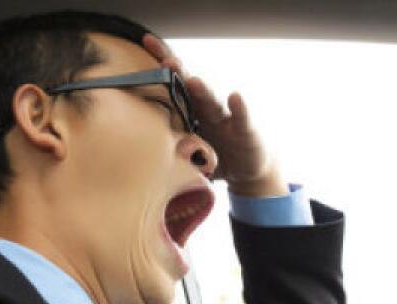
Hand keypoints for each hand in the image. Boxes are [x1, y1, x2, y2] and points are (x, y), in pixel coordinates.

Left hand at [142, 34, 287, 196]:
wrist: (249, 170)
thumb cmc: (216, 157)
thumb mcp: (189, 157)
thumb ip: (173, 153)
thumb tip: (151, 154)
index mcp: (191, 111)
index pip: (174, 84)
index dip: (162, 64)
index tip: (147, 41)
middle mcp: (207, 110)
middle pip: (190, 87)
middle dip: (179, 72)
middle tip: (166, 61)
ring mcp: (226, 119)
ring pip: (212, 103)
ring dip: (203, 91)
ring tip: (194, 82)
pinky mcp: (245, 132)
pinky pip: (241, 120)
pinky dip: (240, 109)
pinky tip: (235, 98)